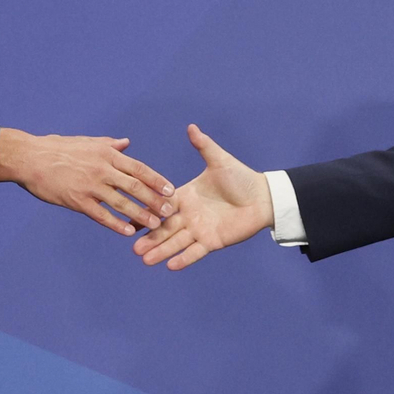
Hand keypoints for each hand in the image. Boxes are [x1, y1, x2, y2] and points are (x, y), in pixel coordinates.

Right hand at [0, 129, 173, 236]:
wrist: (30, 158)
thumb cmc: (58, 148)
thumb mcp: (87, 142)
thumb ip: (109, 145)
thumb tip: (126, 143)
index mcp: (106, 154)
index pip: (138, 168)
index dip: (156, 180)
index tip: (171, 189)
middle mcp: (102, 169)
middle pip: (135, 186)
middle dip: (154, 199)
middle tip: (170, 211)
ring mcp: (90, 186)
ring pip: (121, 202)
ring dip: (140, 214)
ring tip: (155, 224)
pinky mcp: (76, 200)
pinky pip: (100, 215)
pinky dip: (115, 224)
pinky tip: (128, 232)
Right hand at [133, 124, 273, 269]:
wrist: (263, 197)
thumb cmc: (241, 178)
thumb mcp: (219, 161)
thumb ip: (204, 146)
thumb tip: (191, 127)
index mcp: (186, 196)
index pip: (161, 205)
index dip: (147, 211)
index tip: (130, 217)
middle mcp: (189, 215)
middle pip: (165, 228)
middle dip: (150, 238)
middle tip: (133, 247)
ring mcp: (199, 230)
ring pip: (176, 242)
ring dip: (161, 251)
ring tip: (145, 260)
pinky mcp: (212, 241)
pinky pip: (195, 252)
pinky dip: (183, 259)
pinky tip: (169, 266)